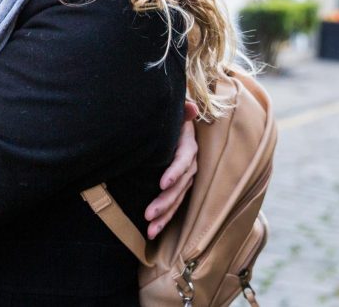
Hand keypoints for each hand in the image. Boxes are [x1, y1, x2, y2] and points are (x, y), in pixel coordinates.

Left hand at [144, 100, 198, 238]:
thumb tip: (190, 106)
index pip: (184, 161)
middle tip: (148, 214)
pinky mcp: (178, 188)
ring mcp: (185, 178)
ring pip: (177, 200)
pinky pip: (173, 205)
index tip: (162, 183)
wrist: (170, 125)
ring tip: (150, 230)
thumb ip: (180, 111)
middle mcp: (190, 165)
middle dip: (165, 201)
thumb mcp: (173, 113)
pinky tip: (151, 233)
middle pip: (180, 186)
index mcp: (188, 146)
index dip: (175, 172)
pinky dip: (163, 219)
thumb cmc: (169, 118)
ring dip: (164, 216)